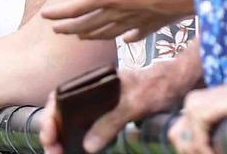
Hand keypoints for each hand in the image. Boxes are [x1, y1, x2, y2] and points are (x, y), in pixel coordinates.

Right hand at [40, 62, 188, 153]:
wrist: (177, 82)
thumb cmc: (156, 86)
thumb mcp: (134, 104)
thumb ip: (110, 122)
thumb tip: (88, 147)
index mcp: (92, 80)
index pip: (59, 96)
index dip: (49, 117)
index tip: (49, 136)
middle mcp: (91, 89)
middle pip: (62, 109)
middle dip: (53, 131)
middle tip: (53, 151)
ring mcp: (100, 101)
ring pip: (73, 118)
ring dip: (64, 136)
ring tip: (61, 152)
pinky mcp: (110, 112)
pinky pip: (89, 125)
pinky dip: (81, 137)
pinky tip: (81, 149)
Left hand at [42, 0, 193, 41]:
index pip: (75, 7)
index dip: (58, 12)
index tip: (45, 15)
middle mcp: (116, 13)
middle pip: (87, 25)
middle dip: (69, 27)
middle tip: (57, 29)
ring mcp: (133, 22)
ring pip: (106, 33)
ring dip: (90, 34)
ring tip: (81, 35)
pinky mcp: (149, 26)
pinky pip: (133, 34)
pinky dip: (126, 37)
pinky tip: (125, 38)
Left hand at [168, 61, 226, 153]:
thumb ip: (212, 131)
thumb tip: (203, 149)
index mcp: (194, 105)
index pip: (179, 135)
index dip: (190, 149)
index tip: (210, 152)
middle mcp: (191, 102)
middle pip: (176, 138)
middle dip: (191, 151)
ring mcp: (196, 104)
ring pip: (185, 142)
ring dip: (200, 152)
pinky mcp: (205, 109)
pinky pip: (197, 139)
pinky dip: (205, 150)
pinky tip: (217, 153)